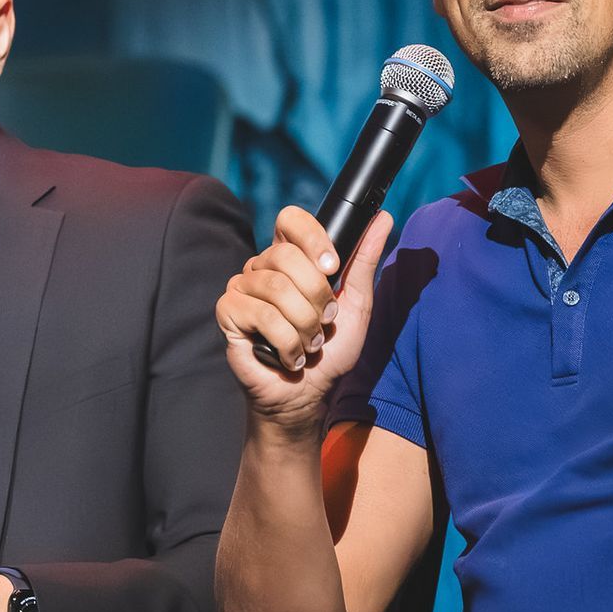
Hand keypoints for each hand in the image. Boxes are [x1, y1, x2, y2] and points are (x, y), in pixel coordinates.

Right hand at [214, 206, 392, 429]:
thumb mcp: (357, 302)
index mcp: (291, 257)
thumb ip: (366, 259)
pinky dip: (286, 342)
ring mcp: (242, 287)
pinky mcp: (228, 312)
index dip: (312, 238)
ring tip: (309, 344)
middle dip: (316, 296)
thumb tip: (383, 217)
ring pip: (276, 288)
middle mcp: (262, 266)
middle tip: (324, 322)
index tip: (332, 266)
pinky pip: (261, 315)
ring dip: (304, 325)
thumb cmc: (331, 349)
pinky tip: (289, 356)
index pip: (291, 220)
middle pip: (284, 255)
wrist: (308, 394)